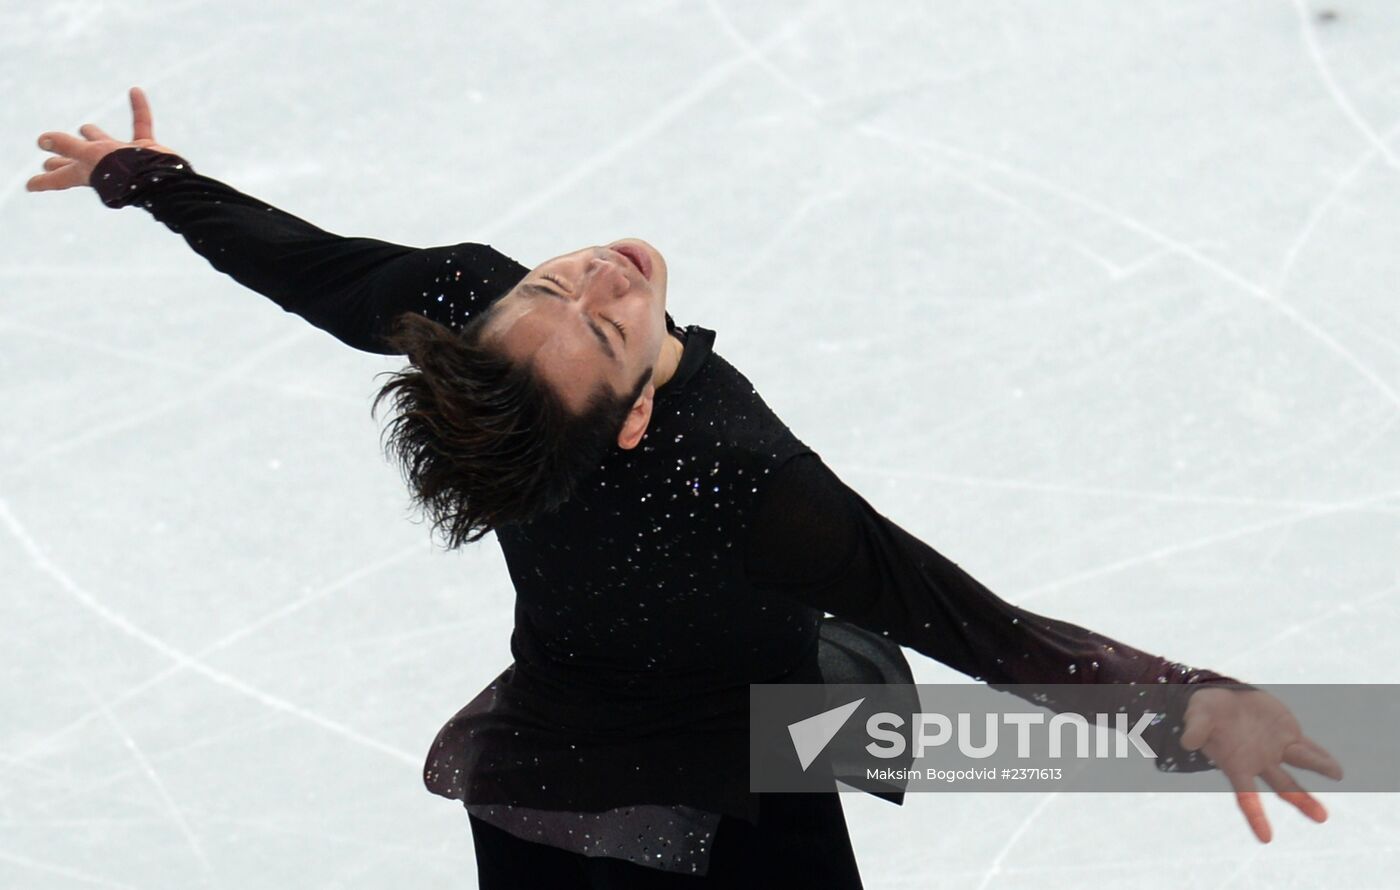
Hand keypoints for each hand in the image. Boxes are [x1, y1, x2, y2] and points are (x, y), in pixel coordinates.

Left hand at [27, 86, 176, 192]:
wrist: (161, 175)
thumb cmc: (121, 169)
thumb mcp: (89, 155)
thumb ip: (67, 146)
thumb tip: (42, 141)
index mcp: (87, 171)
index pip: (60, 177)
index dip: (44, 181)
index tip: (29, 186)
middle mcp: (104, 166)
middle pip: (79, 163)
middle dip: (65, 162)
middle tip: (49, 162)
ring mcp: (126, 158)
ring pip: (106, 144)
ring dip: (96, 136)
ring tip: (85, 128)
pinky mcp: (148, 149)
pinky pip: (141, 125)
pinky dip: (139, 109)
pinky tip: (135, 91)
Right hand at [1180, 686, 1342, 842]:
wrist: (1223, 697)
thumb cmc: (1205, 711)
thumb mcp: (1197, 716)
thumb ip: (1196, 728)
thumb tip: (1188, 741)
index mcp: (1236, 765)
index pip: (1246, 797)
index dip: (1256, 817)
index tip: (1266, 839)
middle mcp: (1260, 763)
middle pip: (1284, 787)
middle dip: (1302, 801)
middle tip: (1322, 817)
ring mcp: (1276, 750)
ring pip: (1301, 764)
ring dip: (1319, 768)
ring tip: (1336, 774)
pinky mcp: (1288, 735)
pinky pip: (1307, 747)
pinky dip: (1320, 756)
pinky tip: (1333, 768)